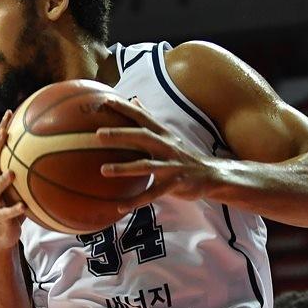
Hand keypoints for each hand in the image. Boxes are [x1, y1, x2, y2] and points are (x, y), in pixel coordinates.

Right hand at [0, 110, 26, 249]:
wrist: (2, 235)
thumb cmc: (14, 206)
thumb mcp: (22, 188)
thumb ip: (31, 171)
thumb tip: (57, 152)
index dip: (0, 130)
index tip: (10, 112)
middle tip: (3, 133)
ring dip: (2, 181)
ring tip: (12, 173)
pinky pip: (6, 214)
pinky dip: (15, 210)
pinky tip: (24, 207)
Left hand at [95, 96, 219, 208]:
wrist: (210, 175)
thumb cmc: (181, 155)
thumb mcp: (166, 136)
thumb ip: (149, 120)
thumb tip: (134, 100)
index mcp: (162, 134)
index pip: (142, 117)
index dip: (124, 108)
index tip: (104, 100)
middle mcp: (167, 146)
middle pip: (142, 137)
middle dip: (121, 134)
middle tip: (98, 134)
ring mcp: (171, 165)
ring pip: (146, 166)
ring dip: (124, 168)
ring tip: (103, 170)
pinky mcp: (175, 184)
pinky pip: (153, 194)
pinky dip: (137, 201)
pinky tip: (120, 207)